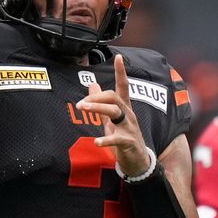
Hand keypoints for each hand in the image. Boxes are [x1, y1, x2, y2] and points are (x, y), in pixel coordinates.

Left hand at [76, 54, 149, 176]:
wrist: (137, 160)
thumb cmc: (123, 137)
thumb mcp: (110, 119)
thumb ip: (101, 102)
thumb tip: (92, 84)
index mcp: (124, 107)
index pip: (123, 86)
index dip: (121, 72)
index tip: (118, 57)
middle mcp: (128, 114)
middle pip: (114, 98)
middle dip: (97, 97)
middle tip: (80, 103)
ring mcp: (129, 127)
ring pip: (115, 113)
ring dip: (98, 109)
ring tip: (84, 108)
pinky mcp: (129, 142)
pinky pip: (117, 138)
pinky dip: (106, 139)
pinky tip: (97, 142)